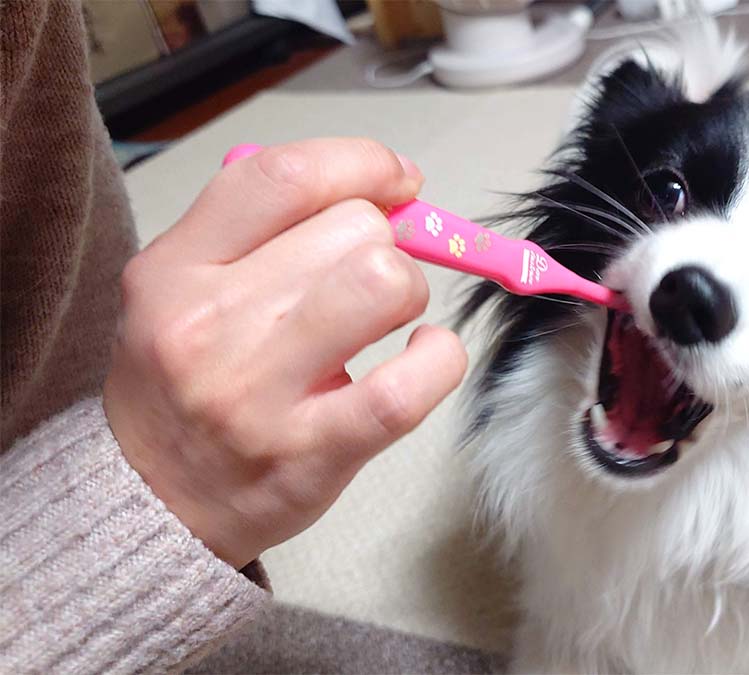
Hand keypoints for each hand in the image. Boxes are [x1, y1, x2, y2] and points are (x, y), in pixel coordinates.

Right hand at [103, 138, 467, 569]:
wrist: (150, 502)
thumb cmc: (183, 384)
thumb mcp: (182, 287)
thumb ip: (262, 230)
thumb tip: (383, 189)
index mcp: (173, 269)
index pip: (283, 176)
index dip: (362, 163)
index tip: (396, 180)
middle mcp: (210, 324)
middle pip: (353, 228)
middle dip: (384, 244)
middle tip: (368, 282)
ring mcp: (260, 394)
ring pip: (385, 285)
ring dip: (409, 293)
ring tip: (386, 322)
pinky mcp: (314, 452)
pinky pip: (408, 384)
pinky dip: (439, 359)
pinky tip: (422, 357)